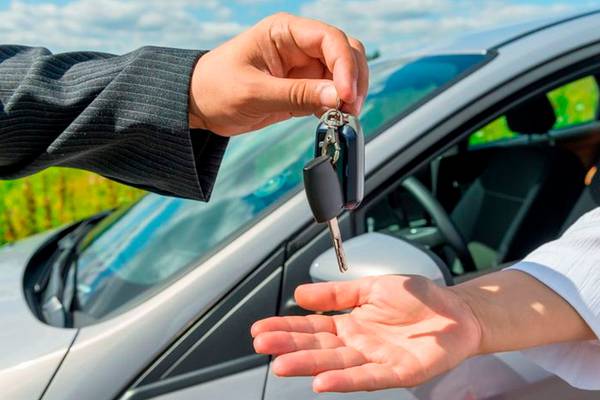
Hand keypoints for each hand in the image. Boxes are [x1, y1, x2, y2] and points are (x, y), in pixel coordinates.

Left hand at [188, 13, 367, 135]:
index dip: (345, 66)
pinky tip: (333, 120)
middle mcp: (299, 45)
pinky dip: (338, 107)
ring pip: (343, 74)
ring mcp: (303, 68)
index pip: (330, 39)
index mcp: (284, 32)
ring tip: (344, 117)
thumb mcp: (253, 92)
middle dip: (354, 80)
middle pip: (345, 53)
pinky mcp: (303, 89)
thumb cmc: (215, 88)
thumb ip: (296, 94)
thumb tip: (337, 97)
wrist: (198, 105)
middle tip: (349, 109)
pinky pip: (331, 94)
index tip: (345, 95)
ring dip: (350, 95)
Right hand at [251, 275, 481, 392]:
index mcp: (350, 324)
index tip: (260, 329)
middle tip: (262, 345)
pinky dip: (345, 381)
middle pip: (317, 347)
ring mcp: (376, 359)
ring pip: (336, 364)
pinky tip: (322, 382)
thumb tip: (300, 294)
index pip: (311, 327)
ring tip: (281, 365)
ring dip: (308, 366)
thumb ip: (336, 293)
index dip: (286, 328)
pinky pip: (368, 377)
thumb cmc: (418, 299)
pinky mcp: (399, 372)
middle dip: (288, 346)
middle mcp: (359, 344)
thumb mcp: (370, 287)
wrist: (457, 310)